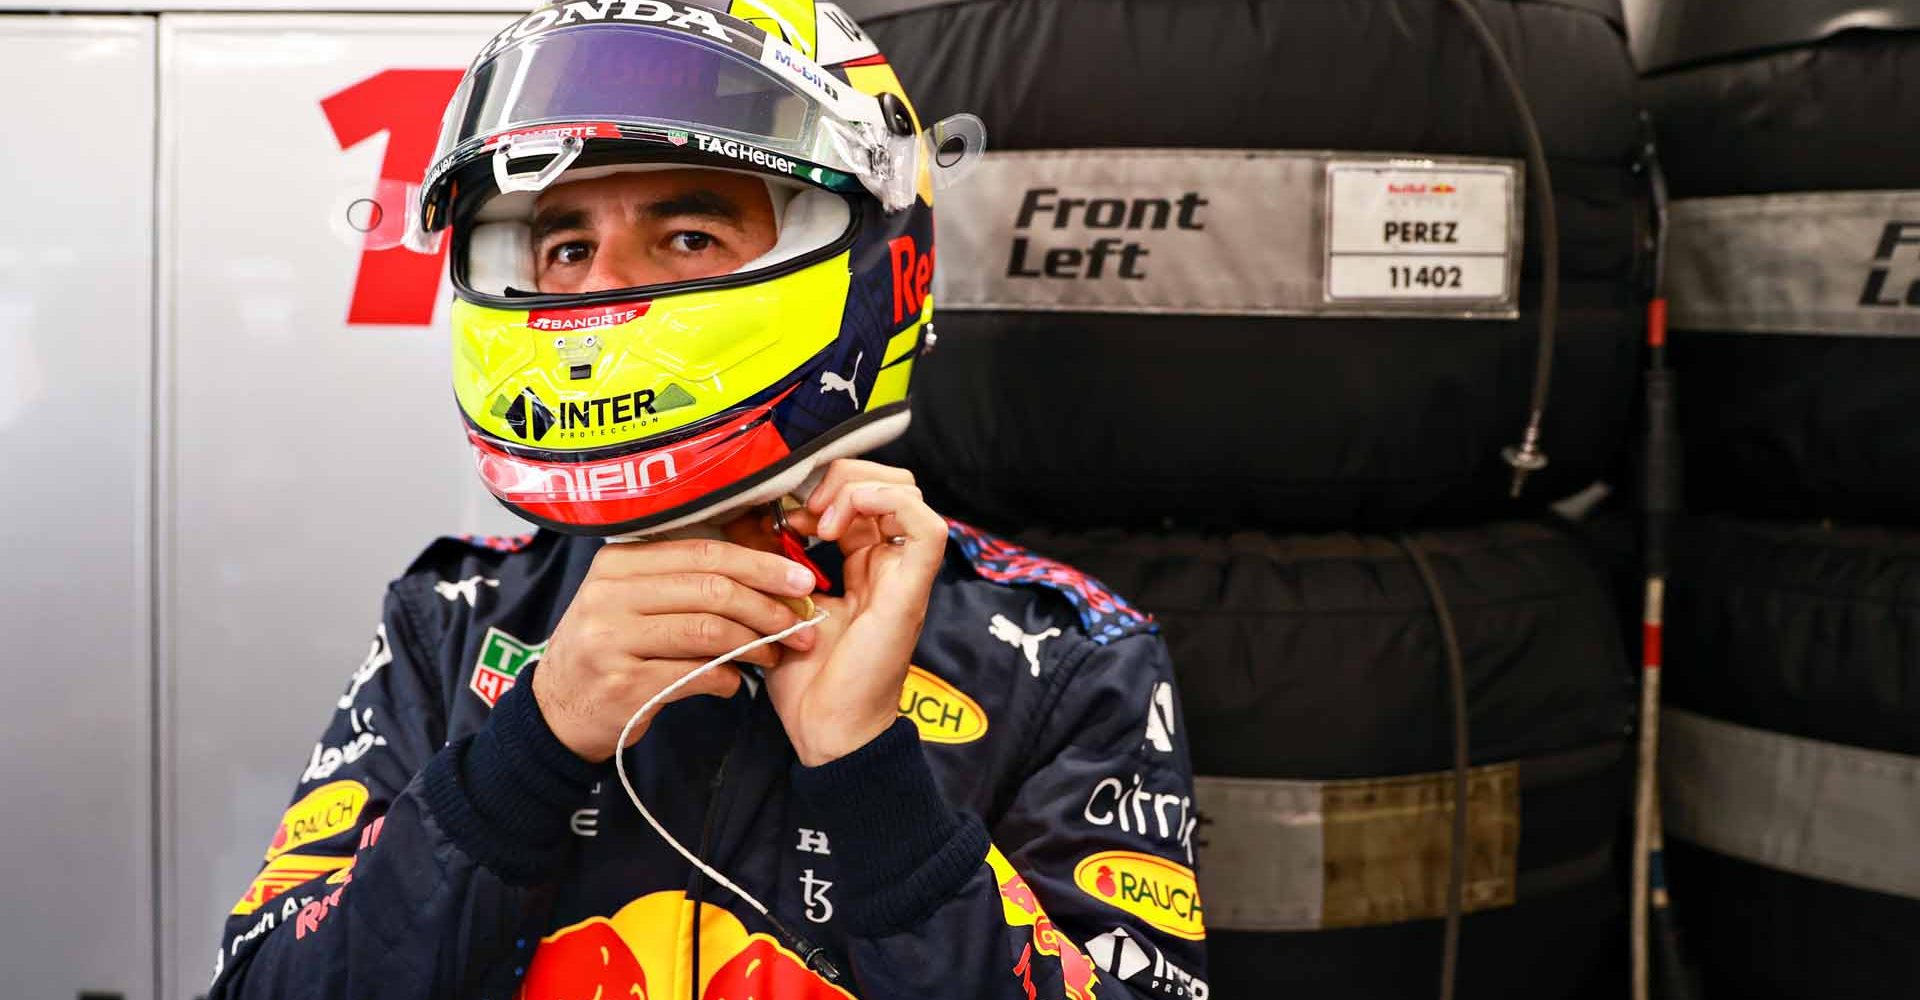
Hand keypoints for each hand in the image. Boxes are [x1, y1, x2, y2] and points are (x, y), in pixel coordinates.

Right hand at [531, 538, 820, 761]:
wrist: (558, 709)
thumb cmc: (611, 647)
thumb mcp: (632, 600)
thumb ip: (685, 580)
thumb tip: (768, 569)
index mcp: (618, 562)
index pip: (704, 552)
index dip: (761, 564)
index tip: (801, 578)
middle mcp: (610, 595)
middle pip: (711, 588)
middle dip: (768, 606)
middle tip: (803, 623)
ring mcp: (612, 640)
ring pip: (708, 631)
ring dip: (755, 644)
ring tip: (777, 654)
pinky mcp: (623, 684)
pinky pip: (695, 675)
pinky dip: (727, 679)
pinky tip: (735, 683)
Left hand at [757, 460, 947, 765]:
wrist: (826, 731)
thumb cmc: (807, 682)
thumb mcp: (784, 605)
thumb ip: (781, 564)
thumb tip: (756, 518)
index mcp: (864, 566)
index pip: (861, 497)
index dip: (822, 488)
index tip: (781, 512)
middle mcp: (889, 564)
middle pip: (889, 482)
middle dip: (842, 476)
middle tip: (802, 508)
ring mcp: (904, 575)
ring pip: (907, 491)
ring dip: (856, 488)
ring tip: (818, 519)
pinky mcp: (911, 590)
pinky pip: (925, 525)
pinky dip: (882, 505)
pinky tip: (835, 526)